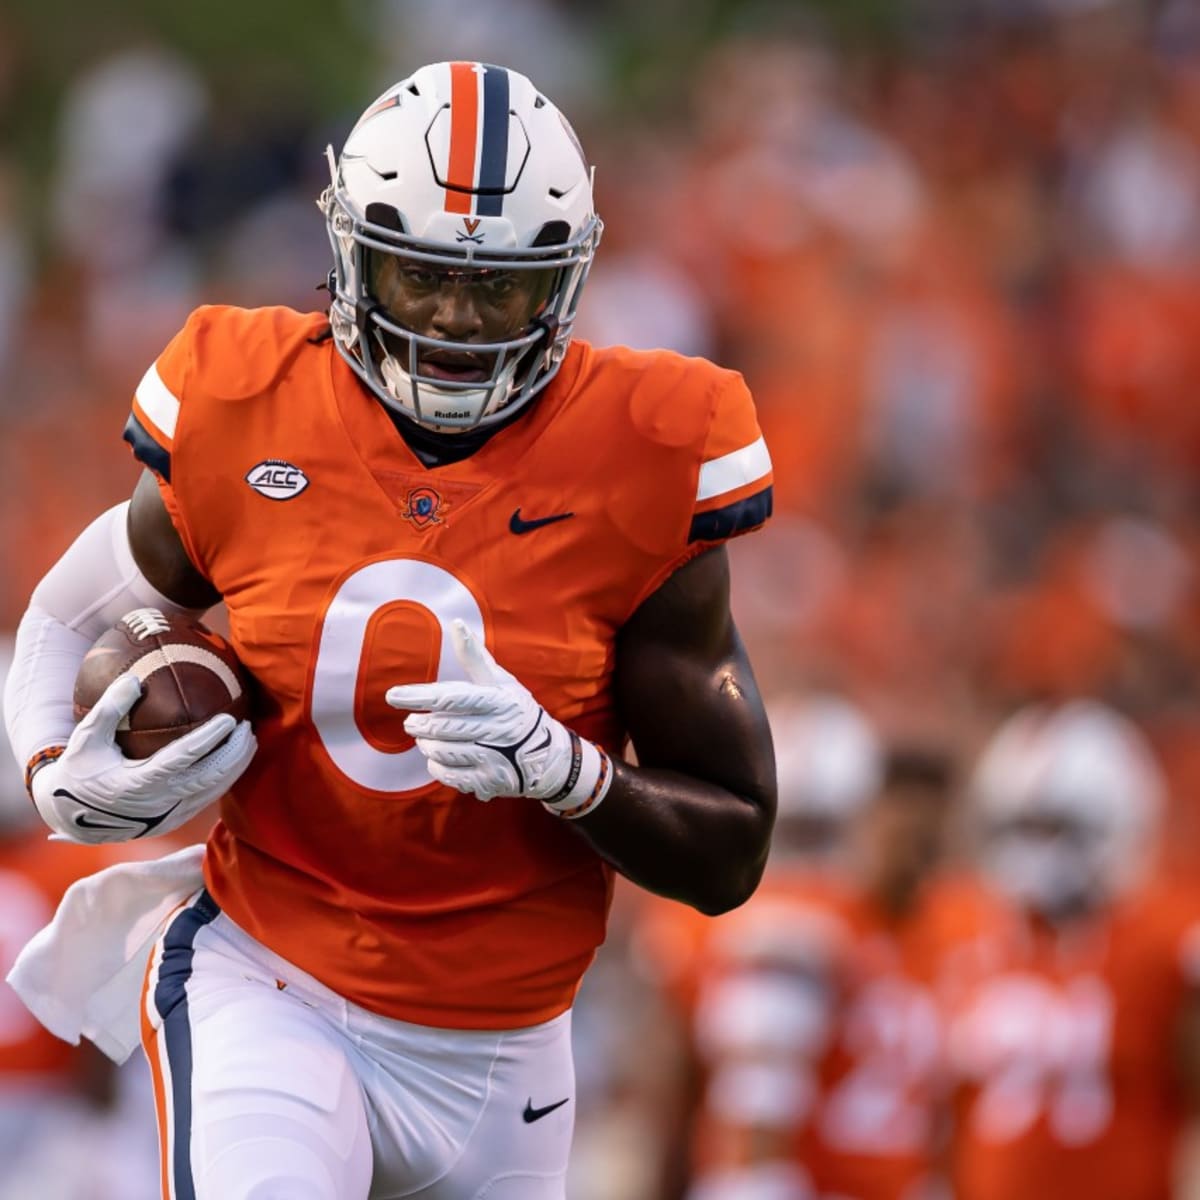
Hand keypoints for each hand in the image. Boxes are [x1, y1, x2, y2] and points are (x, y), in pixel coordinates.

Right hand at [31, 673, 256, 843]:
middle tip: (248, 726)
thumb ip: (108, 709)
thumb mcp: (84, 739)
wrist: (73, 817)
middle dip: (234, 752)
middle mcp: (159, 802)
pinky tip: (236, 758)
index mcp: (137, 783)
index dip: (208, 740)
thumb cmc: (80, 771)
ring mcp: (170, 814)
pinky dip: (226, 778)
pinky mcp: (175, 819)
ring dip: (236, 765)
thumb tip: (133, 678)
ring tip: (250, 739)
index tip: (229, 719)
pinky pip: (208, 797)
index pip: (182, 759)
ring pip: (214, 790)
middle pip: (209, 777)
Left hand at [386, 620, 609, 811]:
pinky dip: (436, 765)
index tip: (392, 695)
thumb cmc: (517, 710)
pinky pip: (449, 775)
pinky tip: (438, 757)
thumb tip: (457, 624)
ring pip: (443, 752)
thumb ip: (475, 657)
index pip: (452, 697)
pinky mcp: (489, 781)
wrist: (548, 756)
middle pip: (444, 727)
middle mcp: (498, 729)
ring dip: (426, 744)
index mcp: (499, 701)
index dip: (420, 696)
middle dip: (420, 725)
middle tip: (410, 722)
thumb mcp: (502, 682)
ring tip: (425, 738)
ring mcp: (494, 758)